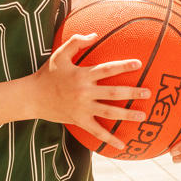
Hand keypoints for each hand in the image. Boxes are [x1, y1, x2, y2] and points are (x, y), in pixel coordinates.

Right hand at [33, 33, 149, 149]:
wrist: (32, 97)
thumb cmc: (48, 73)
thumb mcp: (60, 53)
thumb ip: (77, 42)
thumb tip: (95, 35)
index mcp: (82, 75)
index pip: (107, 69)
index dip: (124, 66)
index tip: (139, 63)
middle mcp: (84, 92)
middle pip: (113, 93)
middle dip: (132, 93)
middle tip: (148, 92)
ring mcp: (82, 109)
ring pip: (109, 113)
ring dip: (127, 115)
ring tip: (143, 115)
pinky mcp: (79, 121)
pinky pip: (97, 131)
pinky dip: (109, 139)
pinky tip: (122, 145)